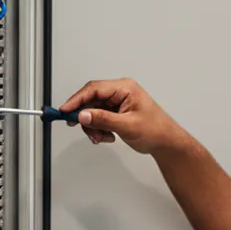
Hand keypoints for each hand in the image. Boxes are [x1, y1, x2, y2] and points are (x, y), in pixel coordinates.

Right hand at [58, 78, 189, 154]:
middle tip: (80, 127)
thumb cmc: (155, 130)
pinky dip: (98, 129)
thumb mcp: (127, 125)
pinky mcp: (115, 112)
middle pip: (90, 100)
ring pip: (92, 111)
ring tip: (102, 138)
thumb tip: (83, 115)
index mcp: (124, 88)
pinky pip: (98, 118)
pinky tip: (108, 137)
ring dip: (93, 126)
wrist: (166, 142)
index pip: (94, 89)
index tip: (65, 110)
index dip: (77, 100)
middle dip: (86, 117)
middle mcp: (119, 92)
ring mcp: (117, 102)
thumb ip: (103, 120)